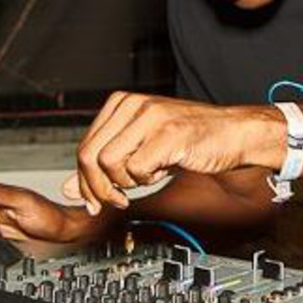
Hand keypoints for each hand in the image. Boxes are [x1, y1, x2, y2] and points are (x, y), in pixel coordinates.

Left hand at [62, 92, 278, 214]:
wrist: (232, 132)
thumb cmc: (190, 138)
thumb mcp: (142, 149)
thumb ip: (107, 166)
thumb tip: (70, 189)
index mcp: (123, 102)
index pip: (84, 146)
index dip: (85, 181)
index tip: (96, 200)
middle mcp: (134, 104)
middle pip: (89, 156)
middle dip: (98, 188)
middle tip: (116, 200)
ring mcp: (151, 117)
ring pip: (108, 163)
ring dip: (124, 183)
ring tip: (145, 178)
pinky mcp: (168, 134)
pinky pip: (136, 169)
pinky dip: (146, 180)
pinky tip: (161, 172)